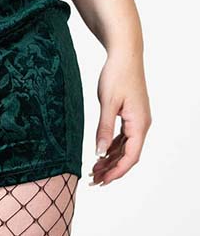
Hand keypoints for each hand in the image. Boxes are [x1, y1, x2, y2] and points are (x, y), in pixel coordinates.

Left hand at [88, 50, 151, 186]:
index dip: (116, 171)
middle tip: (93, 180)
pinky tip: (100, 154)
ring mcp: (137, 120)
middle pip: (128, 155)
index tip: (102, 181)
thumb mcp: (108, 102)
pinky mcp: (131, 115)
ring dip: (111, 159)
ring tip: (94, 170)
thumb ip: (104, 129)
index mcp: (139, 124)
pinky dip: (112, 147)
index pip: (130, 156)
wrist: (125, 54)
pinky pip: (123, 137)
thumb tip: (99, 153)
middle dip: (112, 169)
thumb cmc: (117, 75)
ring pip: (125, 147)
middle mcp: (142, 125)